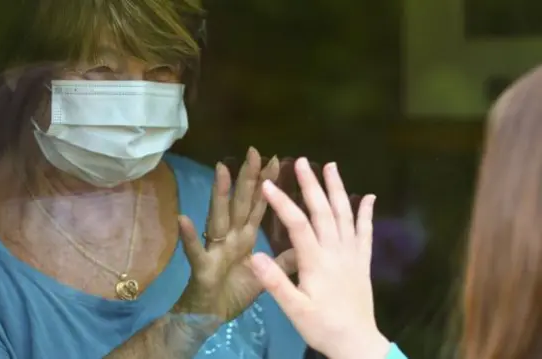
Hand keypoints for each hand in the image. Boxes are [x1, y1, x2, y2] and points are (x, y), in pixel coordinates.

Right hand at [173, 147, 296, 322]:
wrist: (209, 320)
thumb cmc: (234, 295)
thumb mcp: (266, 278)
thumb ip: (284, 261)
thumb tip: (305, 242)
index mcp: (245, 238)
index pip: (259, 206)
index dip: (268, 185)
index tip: (279, 161)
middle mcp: (230, 238)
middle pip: (240, 204)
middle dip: (247, 178)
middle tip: (254, 151)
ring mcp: (215, 250)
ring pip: (218, 218)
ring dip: (219, 195)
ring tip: (220, 171)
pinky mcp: (202, 268)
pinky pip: (195, 251)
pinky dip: (189, 237)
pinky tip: (183, 219)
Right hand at [249, 158, 389, 358]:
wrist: (357, 342)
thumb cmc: (321, 325)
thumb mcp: (294, 309)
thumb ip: (275, 282)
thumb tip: (254, 255)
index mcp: (316, 261)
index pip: (298, 225)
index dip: (282, 203)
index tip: (268, 184)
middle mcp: (336, 251)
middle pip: (323, 211)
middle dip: (311, 185)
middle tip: (301, 161)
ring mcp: (352, 254)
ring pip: (345, 215)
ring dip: (338, 189)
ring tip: (331, 166)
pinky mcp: (363, 261)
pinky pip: (366, 232)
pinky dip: (367, 213)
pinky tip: (368, 197)